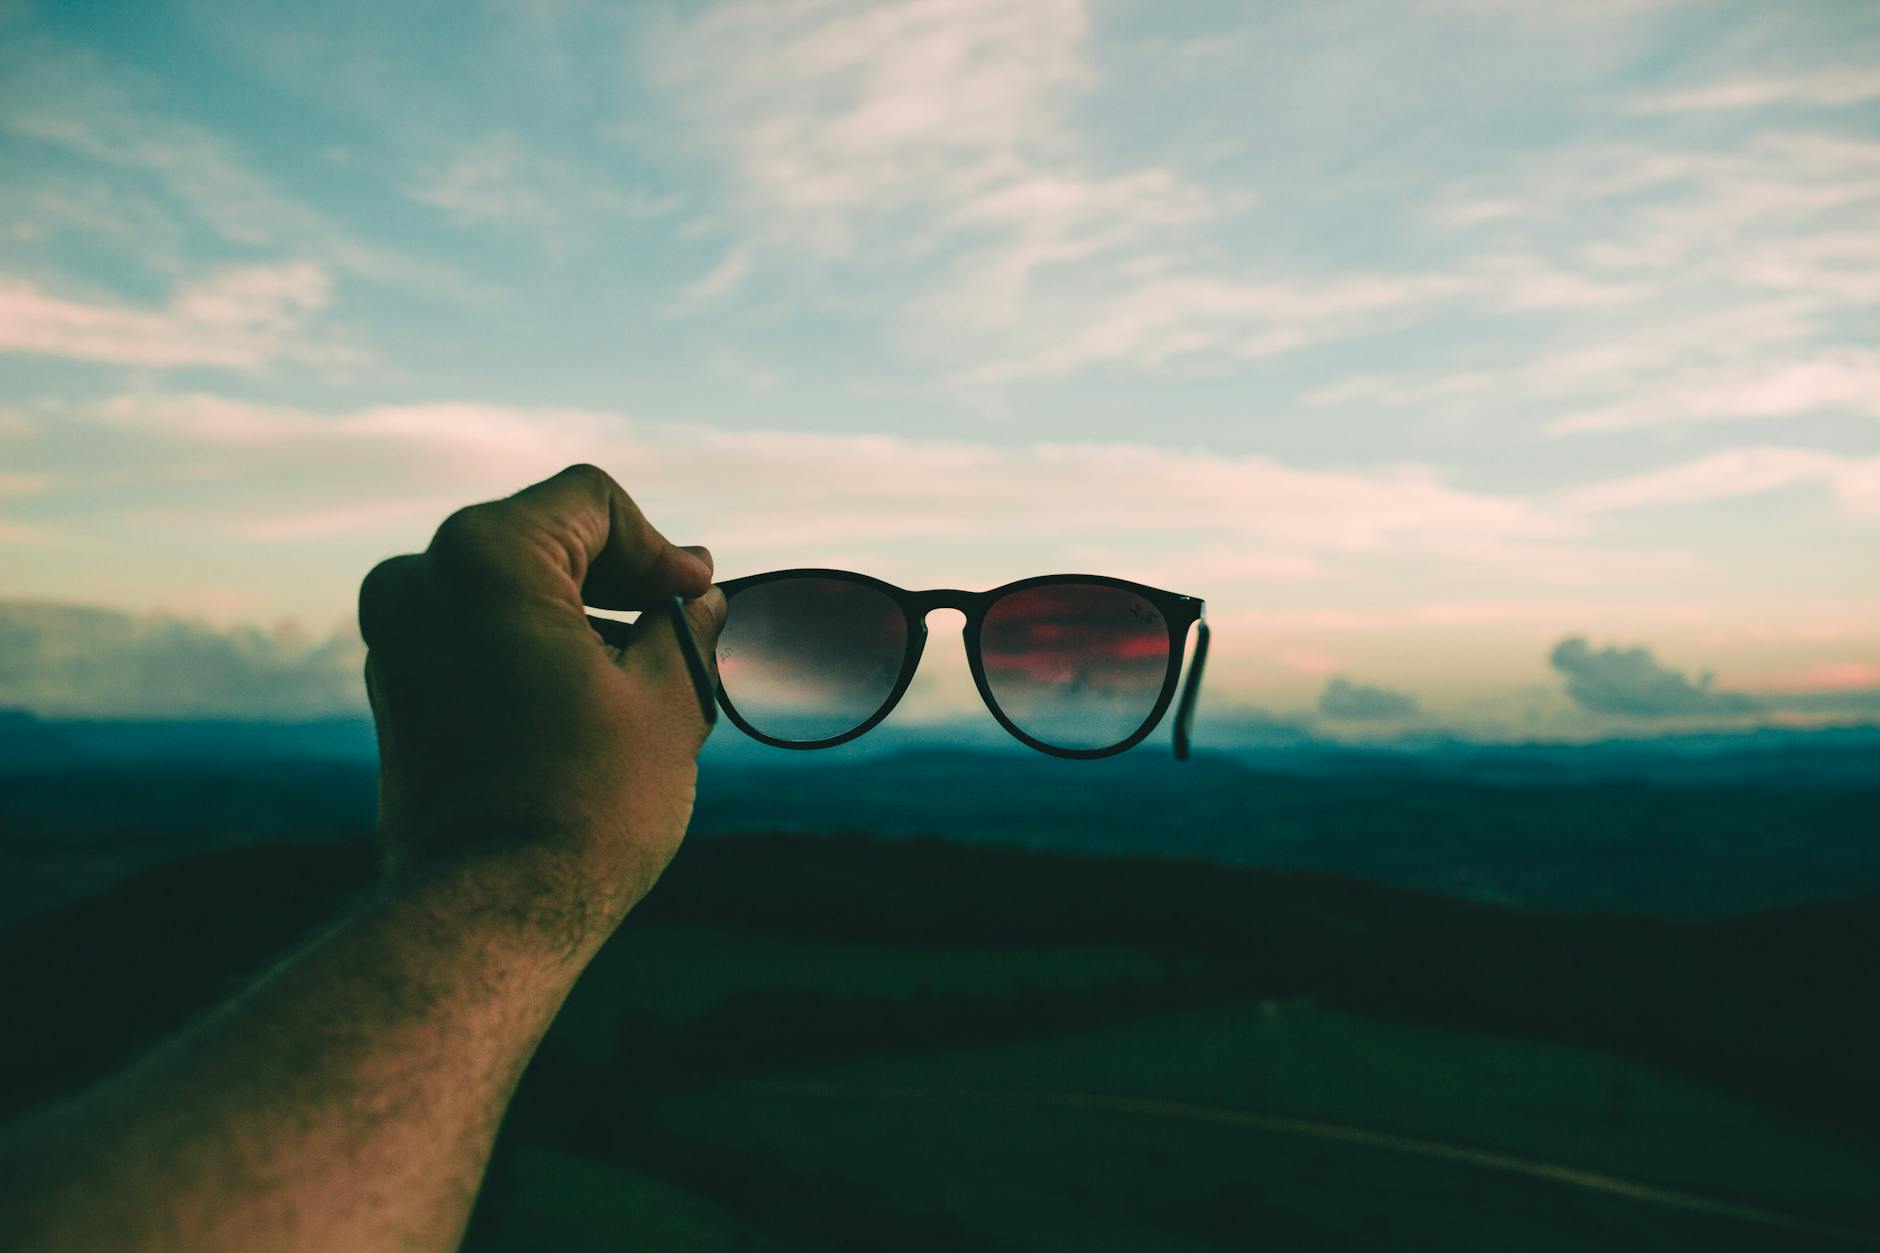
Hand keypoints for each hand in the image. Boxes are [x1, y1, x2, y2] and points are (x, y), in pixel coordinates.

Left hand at [357, 464, 723, 953]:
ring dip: (580, 615)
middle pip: (545, 538)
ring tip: (645, 674)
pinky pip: (474, 635)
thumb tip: (699, 602)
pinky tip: (589, 700)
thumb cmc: (587, 801)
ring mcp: (395, 637)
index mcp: (485, 555)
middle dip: (622, 579)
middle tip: (684, 625)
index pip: (592, 504)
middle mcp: (420, 580)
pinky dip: (533, 648)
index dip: (660, 547)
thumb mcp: (669, 698)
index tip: (698, 599)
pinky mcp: (394, 691)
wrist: (492, 912)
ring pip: (508, 588)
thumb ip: (686, 630)